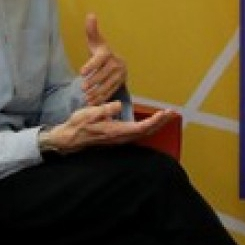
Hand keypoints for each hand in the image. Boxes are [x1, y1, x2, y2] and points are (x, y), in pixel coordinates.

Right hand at [43, 102, 177, 152]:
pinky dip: (149, 126)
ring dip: (156, 124)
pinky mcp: (120, 137)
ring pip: (144, 133)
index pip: (141, 127)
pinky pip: (138, 133)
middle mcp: (121, 137)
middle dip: (161, 122)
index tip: (164, 113)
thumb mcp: (89, 114)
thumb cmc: (78, 125)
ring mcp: (121, 139)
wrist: (71, 138)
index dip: (154, 121)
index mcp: (116, 131)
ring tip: (167, 115)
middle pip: (147, 131)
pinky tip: (153, 121)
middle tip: (173, 112)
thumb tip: (118, 105)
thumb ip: (105, 110)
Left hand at [80, 13, 126, 105]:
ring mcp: (120, 75)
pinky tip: (93, 103)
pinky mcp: (121, 84)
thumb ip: (92, 30)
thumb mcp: (95, 42)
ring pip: (108, 85)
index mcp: (108, 53)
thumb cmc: (101, 52)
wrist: (116, 63)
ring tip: (86, 98)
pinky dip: (102, 98)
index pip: (100, 59)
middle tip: (82, 88)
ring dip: (97, 92)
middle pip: (104, 74)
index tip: (81, 72)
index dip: (91, 65)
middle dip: (93, 82)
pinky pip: (111, 92)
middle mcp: (116, 64)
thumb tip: (90, 14)